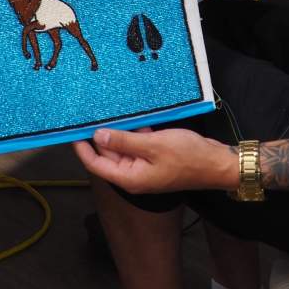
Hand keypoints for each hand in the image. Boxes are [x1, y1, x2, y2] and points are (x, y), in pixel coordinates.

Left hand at [73, 127, 237, 193]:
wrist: (217, 163)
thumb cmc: (187, 156)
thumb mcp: (152, 146)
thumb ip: (123, 141)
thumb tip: (97, 136)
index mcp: (130, 178)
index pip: (96, 165)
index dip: (82, 149)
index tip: (72, 131)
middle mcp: (134, 174)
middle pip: (108, 155)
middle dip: (99, 136)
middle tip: (89, 113)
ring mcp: (145, 166)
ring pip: (123, 147)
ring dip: (117, 131)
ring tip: (106, 110)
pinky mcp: (155, 157)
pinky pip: (137, 144)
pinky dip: (134, 131)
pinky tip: (132, 115)